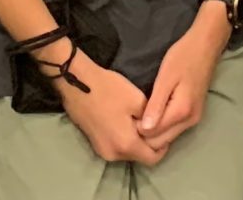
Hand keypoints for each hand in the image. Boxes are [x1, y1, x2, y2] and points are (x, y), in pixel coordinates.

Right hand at [54, 48, 162, 164]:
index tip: (165, 130)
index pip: (152, 158)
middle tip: (153, 124)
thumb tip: (155, 128)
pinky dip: (124, 139)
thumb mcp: (137, 100)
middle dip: (149, 143)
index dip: (163, 147)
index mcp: (126, 145)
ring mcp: (102, 150)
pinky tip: (124, 121)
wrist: (77, 83)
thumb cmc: (109, 89)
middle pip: (139, 156)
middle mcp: (113, 154)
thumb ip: (151, 120)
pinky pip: (116, 147)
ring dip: (135, 141)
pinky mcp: (94, 144)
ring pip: (127, 152)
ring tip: (139, 120)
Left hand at [139, 0, 232, 152]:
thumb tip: (144, 129)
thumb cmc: (182, 57)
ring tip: (138, 116)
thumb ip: (155, 105)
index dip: (137, 129)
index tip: (126, 117)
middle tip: (129, 118)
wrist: (206, 46)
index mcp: (181, 112)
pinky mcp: (194, 115)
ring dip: (152, 133)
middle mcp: (190, 122)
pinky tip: (151, 115)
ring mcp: (194, 120)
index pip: (154, 135)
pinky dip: (161, 128)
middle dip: (144, 136)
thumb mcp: (165, 78)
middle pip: (161, 143)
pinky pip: (173, 130)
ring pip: (168, 139)